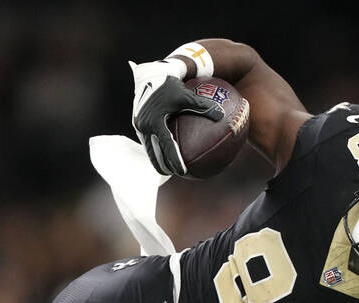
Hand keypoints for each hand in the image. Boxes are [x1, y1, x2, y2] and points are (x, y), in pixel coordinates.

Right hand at [129, 60, 222, 175]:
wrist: (150, 73)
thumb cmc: (170, 83)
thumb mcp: (187, 95)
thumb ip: (203, 106)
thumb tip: (221, 115)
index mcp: (155, 122)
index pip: (166, 146)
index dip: (174, 160)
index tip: (182, 171)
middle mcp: (144, 126)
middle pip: (153, 153)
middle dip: (161, 165)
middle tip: (172, 173)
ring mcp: (138, 124)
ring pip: (148, 147)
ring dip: (156, 158)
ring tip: (166, 167)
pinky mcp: (137, 121)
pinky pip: (146, 138)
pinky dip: (154, 146)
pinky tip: (161, 149)